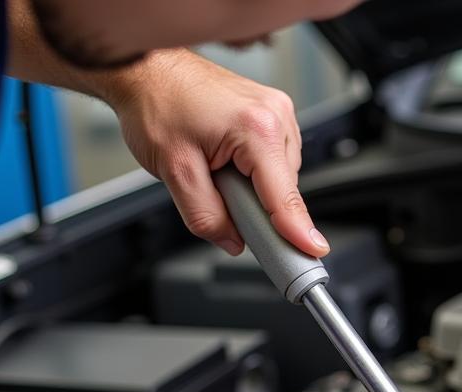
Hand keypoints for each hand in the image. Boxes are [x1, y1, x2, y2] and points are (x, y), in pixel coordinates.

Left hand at [110, 49, 329, 257]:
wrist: (147, 69)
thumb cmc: (157, 103)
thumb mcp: (174, 171)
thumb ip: (205, 216)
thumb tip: (231, 241)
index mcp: (257, 128)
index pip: (284, 196)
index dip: (298, 230)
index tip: (314, 251)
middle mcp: (275, 115)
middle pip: (283, 190)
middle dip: (257, 205)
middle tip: (218, 194)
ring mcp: (277, 112)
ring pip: (280, 178)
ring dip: (254, 187)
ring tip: (218, 168)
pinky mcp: (272, 113)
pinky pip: (273, 161)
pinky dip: (254, 171)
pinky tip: (227, 160)